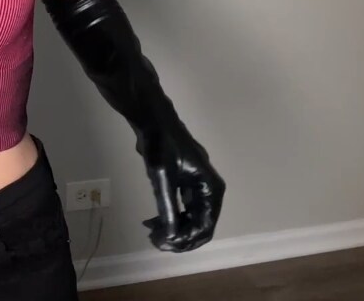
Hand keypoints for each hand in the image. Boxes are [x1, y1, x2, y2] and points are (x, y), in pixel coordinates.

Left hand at [139, 131, 224, 251]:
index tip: (164, 244)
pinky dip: (170, 218)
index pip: (206, 226)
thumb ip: (168, 208)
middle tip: (156, 241)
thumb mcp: (163, 178)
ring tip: (152, 232)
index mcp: (211, 188)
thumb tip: (172, 238)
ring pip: (191, 219)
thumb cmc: (160, 146)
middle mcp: (209, 189)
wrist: (153, 119)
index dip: (186, 240)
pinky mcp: (186, 184)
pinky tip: (153, 222)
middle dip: (180, 237)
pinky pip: (183, 209)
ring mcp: (198, 187)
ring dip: (174, 230)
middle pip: (201, 226)